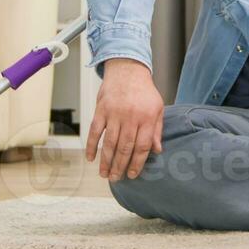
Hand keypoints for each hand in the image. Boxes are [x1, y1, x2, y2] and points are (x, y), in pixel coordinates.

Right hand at [87, 58, 163, 179]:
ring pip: (109, 142)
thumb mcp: (158, 108)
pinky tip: (90, 158)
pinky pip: (94, 131)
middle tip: (116, 179)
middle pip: (125, 147)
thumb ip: (157, 130)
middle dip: (120, 166)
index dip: (137, 163)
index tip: (132, 174)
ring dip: (106, 161)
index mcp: (147, 118)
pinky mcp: (101, 110)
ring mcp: (114, 113)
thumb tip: (157, 151)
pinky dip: (91, 145)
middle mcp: (131, 117)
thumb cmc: (144, 91)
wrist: (127, 70)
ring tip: (105, 174)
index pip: (142, 146)